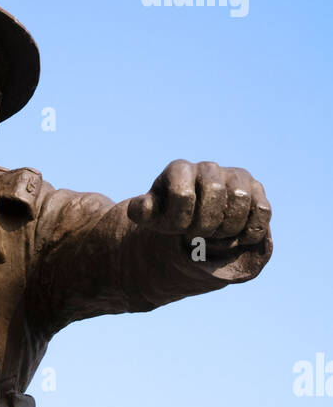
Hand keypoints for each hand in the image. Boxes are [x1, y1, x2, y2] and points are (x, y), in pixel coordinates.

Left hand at [127, 159, 270, 249]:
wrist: (193, 217)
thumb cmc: (170, 215)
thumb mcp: (152, 215)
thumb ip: (144, 211)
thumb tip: (142, 208)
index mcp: (179, 170)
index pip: (183, 194)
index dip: (180, 221)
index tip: (177, 229)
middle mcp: (208, 168)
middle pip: (216, 193)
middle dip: (205, 225)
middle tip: (198, 235)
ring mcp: (235, 176)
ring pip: (242, 199)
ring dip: (228, 228)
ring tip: (217, 236)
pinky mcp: (257, 190)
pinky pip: (263, 210)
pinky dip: (251, 231)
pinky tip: (237, 238)